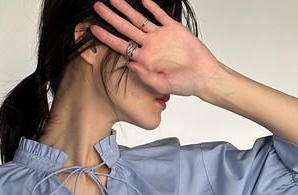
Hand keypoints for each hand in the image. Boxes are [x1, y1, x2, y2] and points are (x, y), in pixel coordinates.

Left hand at [90, 0, 222, 97]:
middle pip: (126, 28)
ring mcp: (161, 36)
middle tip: (97, 6)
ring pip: (139, 19)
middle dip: (111, 17)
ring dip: (127, 8)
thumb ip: (146, 76)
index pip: (121, 46)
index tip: (93, 29)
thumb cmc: (185, 84)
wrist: (204, 76)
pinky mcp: (174, 29)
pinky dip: (151, 6)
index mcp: (144, 60)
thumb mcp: (163, 85)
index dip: (107, 37)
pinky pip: (160, 15)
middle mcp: (149, 46)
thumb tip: (130, 64)